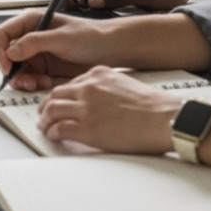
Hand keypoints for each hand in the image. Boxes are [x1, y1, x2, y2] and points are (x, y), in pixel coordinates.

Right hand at [0, 8, 107, 90]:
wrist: (110, 50)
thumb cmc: (90, 36)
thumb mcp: (62, 38)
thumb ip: (35, 43)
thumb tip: (10, 51)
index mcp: (30, 22)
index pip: (2, 34)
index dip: (0, 51)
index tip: (8, 67)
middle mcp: (29, 37)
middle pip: (6, 55)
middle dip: (12, 70)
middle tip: (23, 82)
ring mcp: (36, 54)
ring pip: (16, 70)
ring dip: (23, 79)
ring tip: (37, 83)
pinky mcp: (44, 68)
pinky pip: (29, 78)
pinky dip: (33, 83)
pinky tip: (46, 83)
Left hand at [36, 66, 181, 153]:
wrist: (166, 119)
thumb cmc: (154, 106)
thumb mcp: (125, 84)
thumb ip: (107, 88)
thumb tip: (99, 101)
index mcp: (99, 74)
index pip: (70, 83)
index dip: (60, 95)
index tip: (57, 102)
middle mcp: (89, 87)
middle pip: (55, 94)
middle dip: (46, 105)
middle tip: (44, 115)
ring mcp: (86, 107)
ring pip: (52, 109)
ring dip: (45, 120)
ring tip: (45, 127)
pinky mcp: (87, 128)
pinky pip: (59, 128)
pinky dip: (52, 133)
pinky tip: (53, 136)